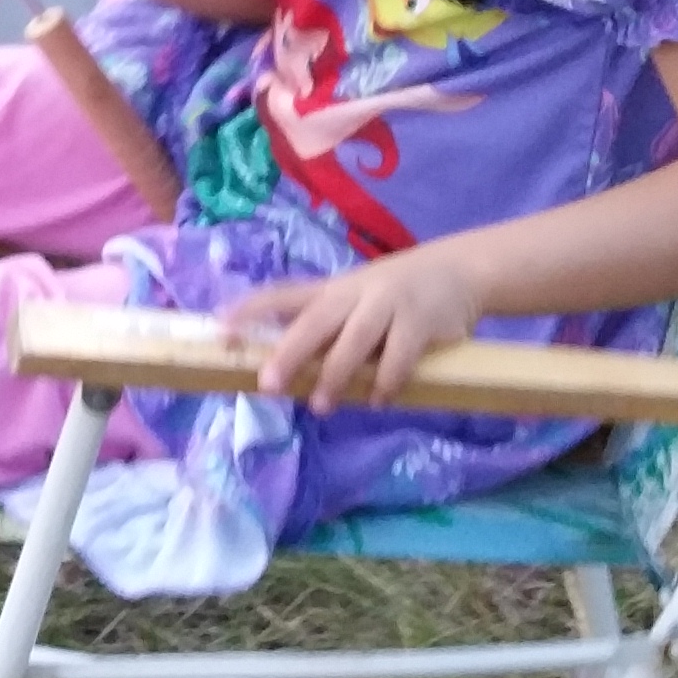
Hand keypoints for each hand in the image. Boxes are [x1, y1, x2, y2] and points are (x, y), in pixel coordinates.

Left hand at [225, 248, 488, 412]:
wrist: (458, 271)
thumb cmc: (391, 295)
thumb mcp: (352, 300)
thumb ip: (323, 327)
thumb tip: (278, 362)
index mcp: (329, 290)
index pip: (280, 295)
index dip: (249, 311)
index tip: (219, 331)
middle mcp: (353, 293)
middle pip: (314, 321)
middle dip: (289, 352)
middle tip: (267, 384)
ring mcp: (387, 305)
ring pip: (355, 340)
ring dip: (336, 374)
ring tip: (320, 406)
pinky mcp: (420, 322)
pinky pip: (400, 356)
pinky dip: (386, 381)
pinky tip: (376, 401)